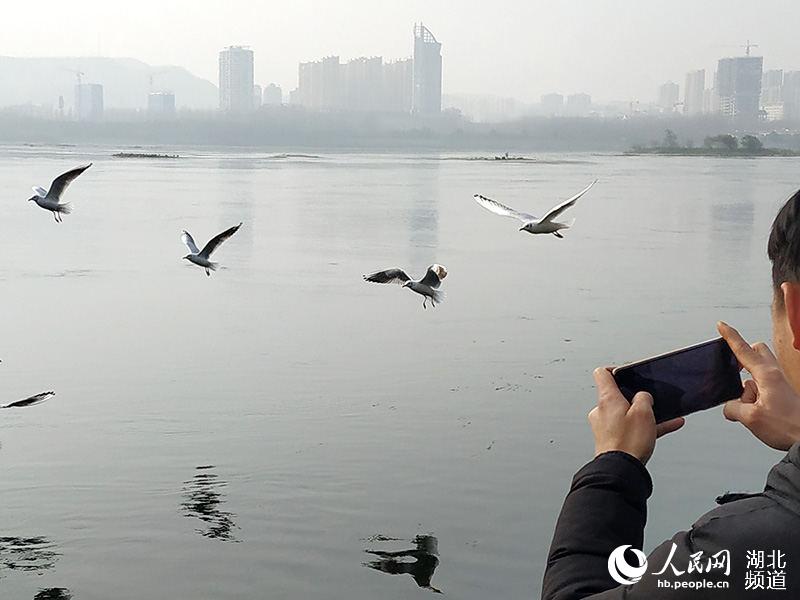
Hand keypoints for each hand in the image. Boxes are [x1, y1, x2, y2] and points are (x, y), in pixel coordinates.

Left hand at [589, 367, 684, 464]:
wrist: (621, 469)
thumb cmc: (628, 442)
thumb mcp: (643, 412)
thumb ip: (644, 397)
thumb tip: (643, 396)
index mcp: (607, 399)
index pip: (603, 374)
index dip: (615, 370)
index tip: (627, 372)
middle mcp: (602, 411)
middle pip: (617, 395)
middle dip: (636, 397)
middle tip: (650, 400)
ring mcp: (605, 426)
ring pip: (627, 413)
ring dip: (644, 414)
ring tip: (664, 416)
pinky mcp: (612, 439)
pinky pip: (631, 428)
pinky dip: (646, 426)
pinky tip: (667, 427)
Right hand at [718, 321, 799, 449]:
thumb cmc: (788, 426)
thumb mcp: (751, 418)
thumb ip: (733, 409)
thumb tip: (730, 407)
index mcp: (766, 375)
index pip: (743, 350)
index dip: (731, 337)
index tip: (721, 326)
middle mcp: (774, 375)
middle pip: (756, 351)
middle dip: (743, 355)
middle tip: (733, 368)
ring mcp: (779, 383)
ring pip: (757, 372)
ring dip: (746, 385)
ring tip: (747, 406)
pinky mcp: (781, 393)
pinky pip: (761, 386)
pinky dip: (753, 395)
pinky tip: (755, 411)